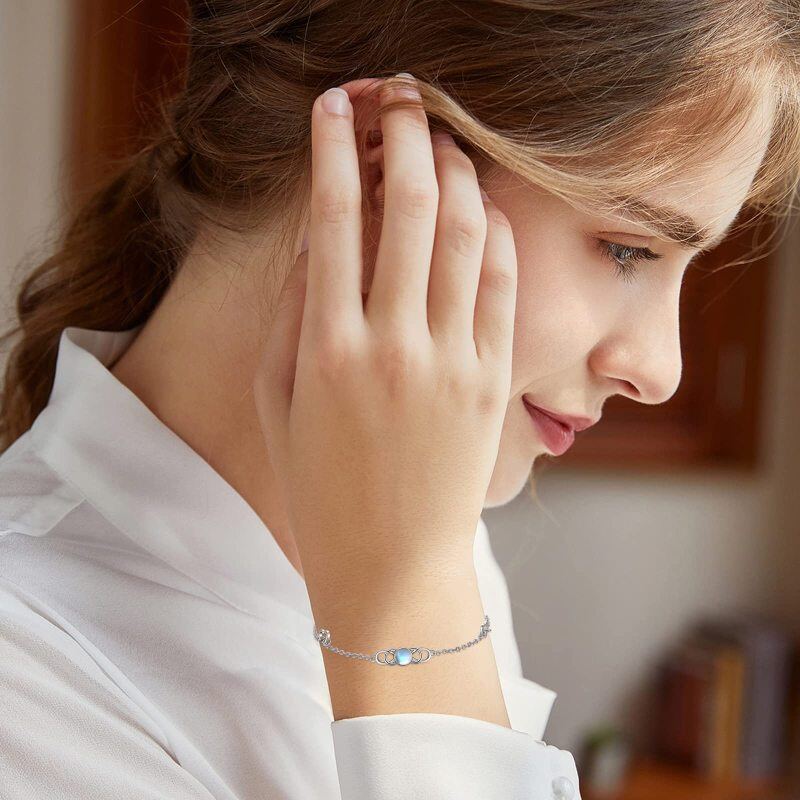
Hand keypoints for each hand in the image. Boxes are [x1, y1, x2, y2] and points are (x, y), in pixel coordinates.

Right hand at [253, 75, 517, 582]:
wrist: (392, 562)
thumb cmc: (321, 485)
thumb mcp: (279, 402)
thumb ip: (293, 312)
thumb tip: (317, 234)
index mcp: (328, 350)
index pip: (333, 219)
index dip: (333, 150)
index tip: (332, 107)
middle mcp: (395, 347)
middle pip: (411, 209)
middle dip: (406, 135)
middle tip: (400, 99)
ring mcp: (454, 364)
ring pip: (468, 237)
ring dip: (458, 173)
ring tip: (445, 141)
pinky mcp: (495, 383)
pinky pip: (504, 288)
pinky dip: (497, 234)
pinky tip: (484, 207)